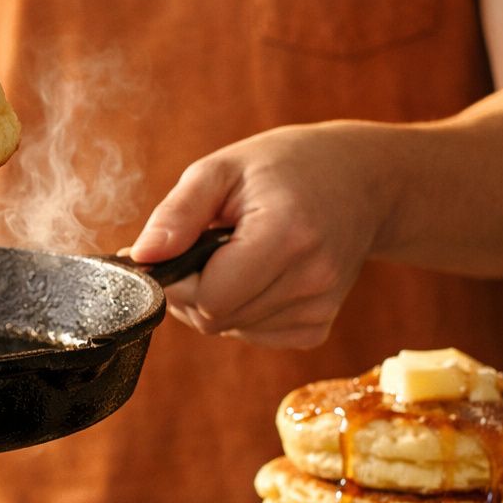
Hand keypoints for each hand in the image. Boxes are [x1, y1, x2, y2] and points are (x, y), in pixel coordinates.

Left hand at [125, 121, 394, 347]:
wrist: (361, 180)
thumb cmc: (285, 167)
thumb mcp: (223, 169)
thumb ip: (177, 213)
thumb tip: (141, 257)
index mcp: (286, 235)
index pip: (207, 298)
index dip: (180, 279)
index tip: (183, 248)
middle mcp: (310, 278)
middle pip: (216, 319)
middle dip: (195, 289)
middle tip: (207, 247)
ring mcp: (320, 306)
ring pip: (232, 330)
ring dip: (218, 300)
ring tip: (238, 254)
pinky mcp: (319, 324)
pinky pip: (256, 335)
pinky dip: (244, 311)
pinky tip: (259, 274)